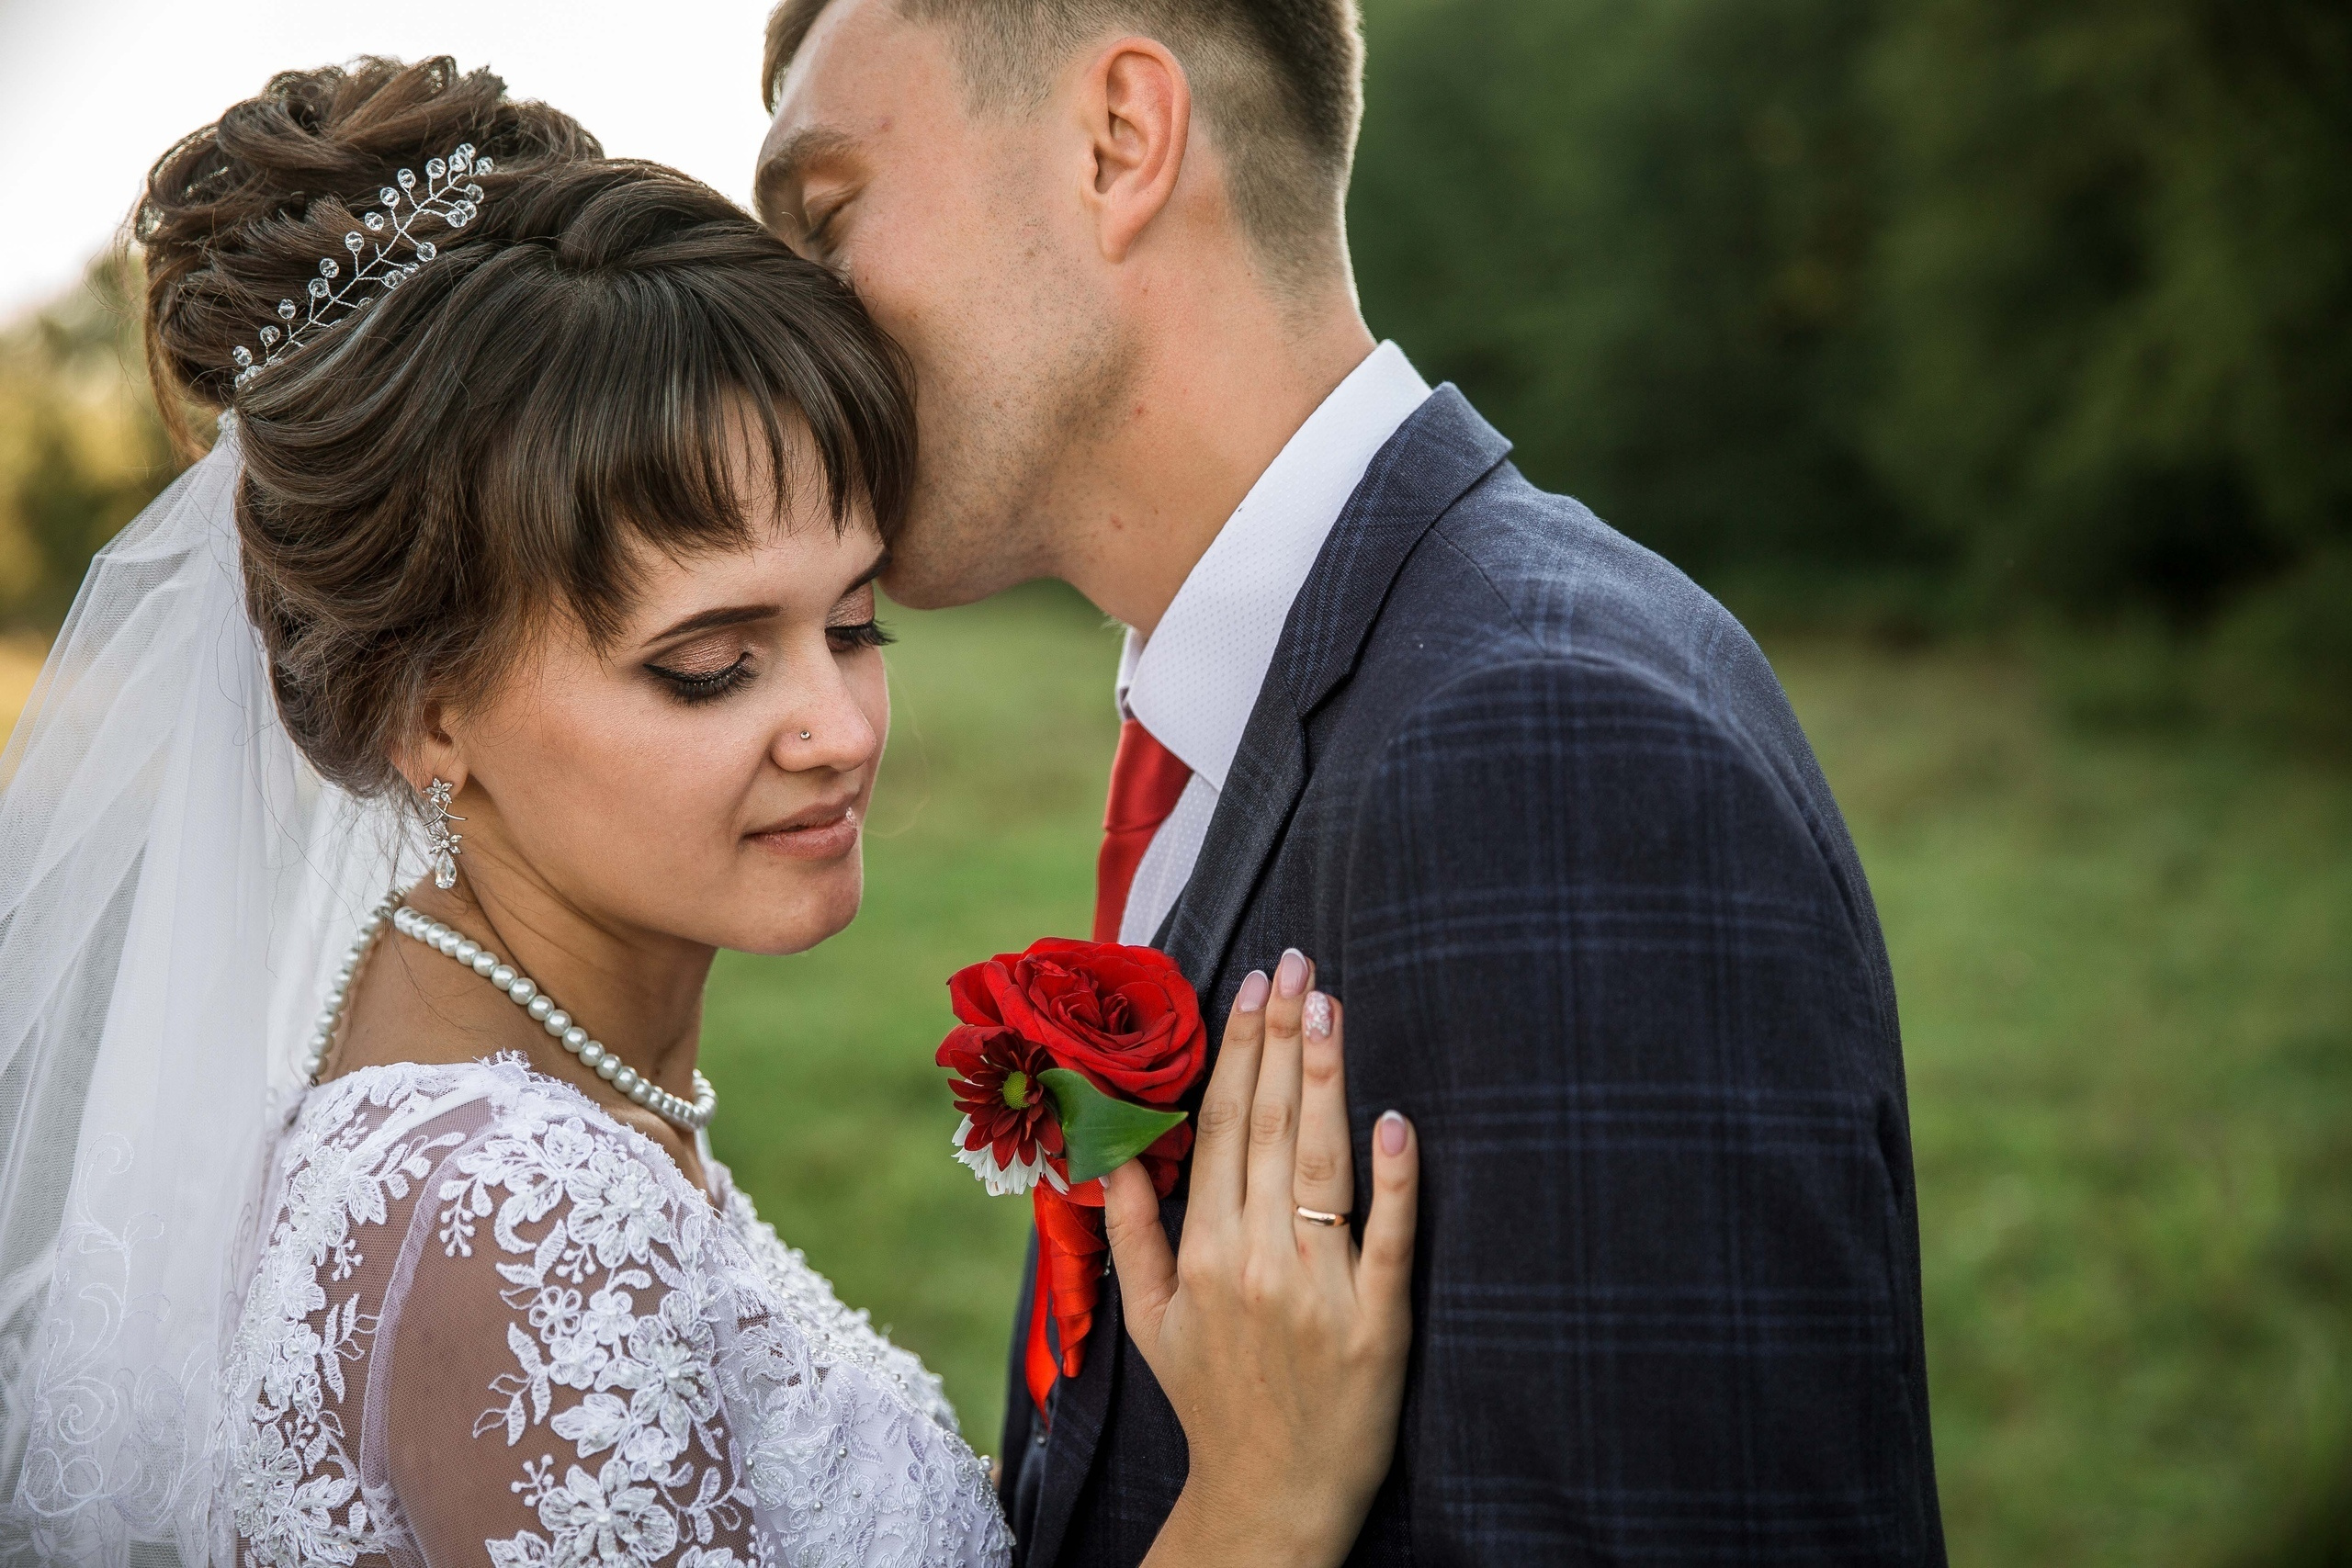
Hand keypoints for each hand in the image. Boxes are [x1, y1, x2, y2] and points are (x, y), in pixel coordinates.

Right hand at [1107, 948, 1418, 1567]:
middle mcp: (1255, 1262)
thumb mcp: (1150, 1323)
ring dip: (1326, 1079)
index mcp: (1202, 1253)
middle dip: (1282, 1038)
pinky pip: (1386, 1240)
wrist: (1270, 1500)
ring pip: (1322, 1165)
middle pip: (1271, 1128)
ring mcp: (1319, 1292)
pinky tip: (1395, 1121)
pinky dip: (1394, 1181)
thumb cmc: (1214, 1403)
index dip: (1236, 1052)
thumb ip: (1131, 1235)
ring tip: (1331, 1006)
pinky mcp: (1378, 1325)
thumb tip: (1112, 1157)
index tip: (1249, 986)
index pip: (1220, 1129)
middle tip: (1299, 962)